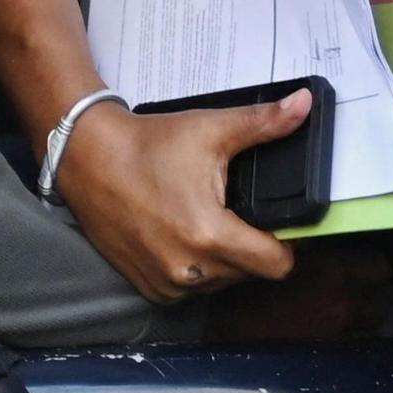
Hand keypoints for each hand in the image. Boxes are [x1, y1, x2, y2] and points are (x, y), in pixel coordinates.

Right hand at [51, 94, 307, 303]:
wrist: (88, 158)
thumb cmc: (148, 145)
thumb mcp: (211, 129)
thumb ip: (264, 124)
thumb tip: (304, 104)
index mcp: (210, 235)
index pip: (276, 264)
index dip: (286, 243)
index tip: (276, 223)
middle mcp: (189, 270)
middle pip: (250, 272)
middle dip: (251, 245)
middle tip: (236, 210)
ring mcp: (166, 285)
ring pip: (221, 282)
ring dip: (223, 259)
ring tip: (206, 219)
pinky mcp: (149, 288)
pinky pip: (191, 288)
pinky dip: (195, 268)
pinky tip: (182, 234)